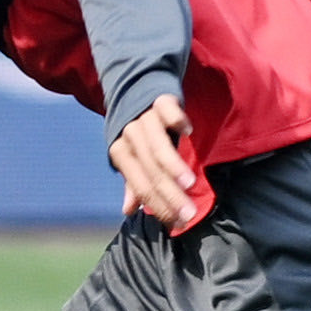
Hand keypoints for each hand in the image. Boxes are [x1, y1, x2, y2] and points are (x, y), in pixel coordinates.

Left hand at [110, 93, 202, 230]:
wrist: (136, 87)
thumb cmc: (137, 131)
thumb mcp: (132, 155)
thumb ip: (133, 182)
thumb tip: (128, 211)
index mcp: (121, 154)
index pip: (140, 186)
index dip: (158, 206)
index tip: (178, 223)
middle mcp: (129, 136)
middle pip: (150, 171)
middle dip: (170, 195)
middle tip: (189, 214)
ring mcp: (144, 117)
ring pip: (158, 146)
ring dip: (173, 165)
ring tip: (190, 184)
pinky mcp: (160, 100)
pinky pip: (167, 110)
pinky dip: (177, 121)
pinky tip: (188, 132)